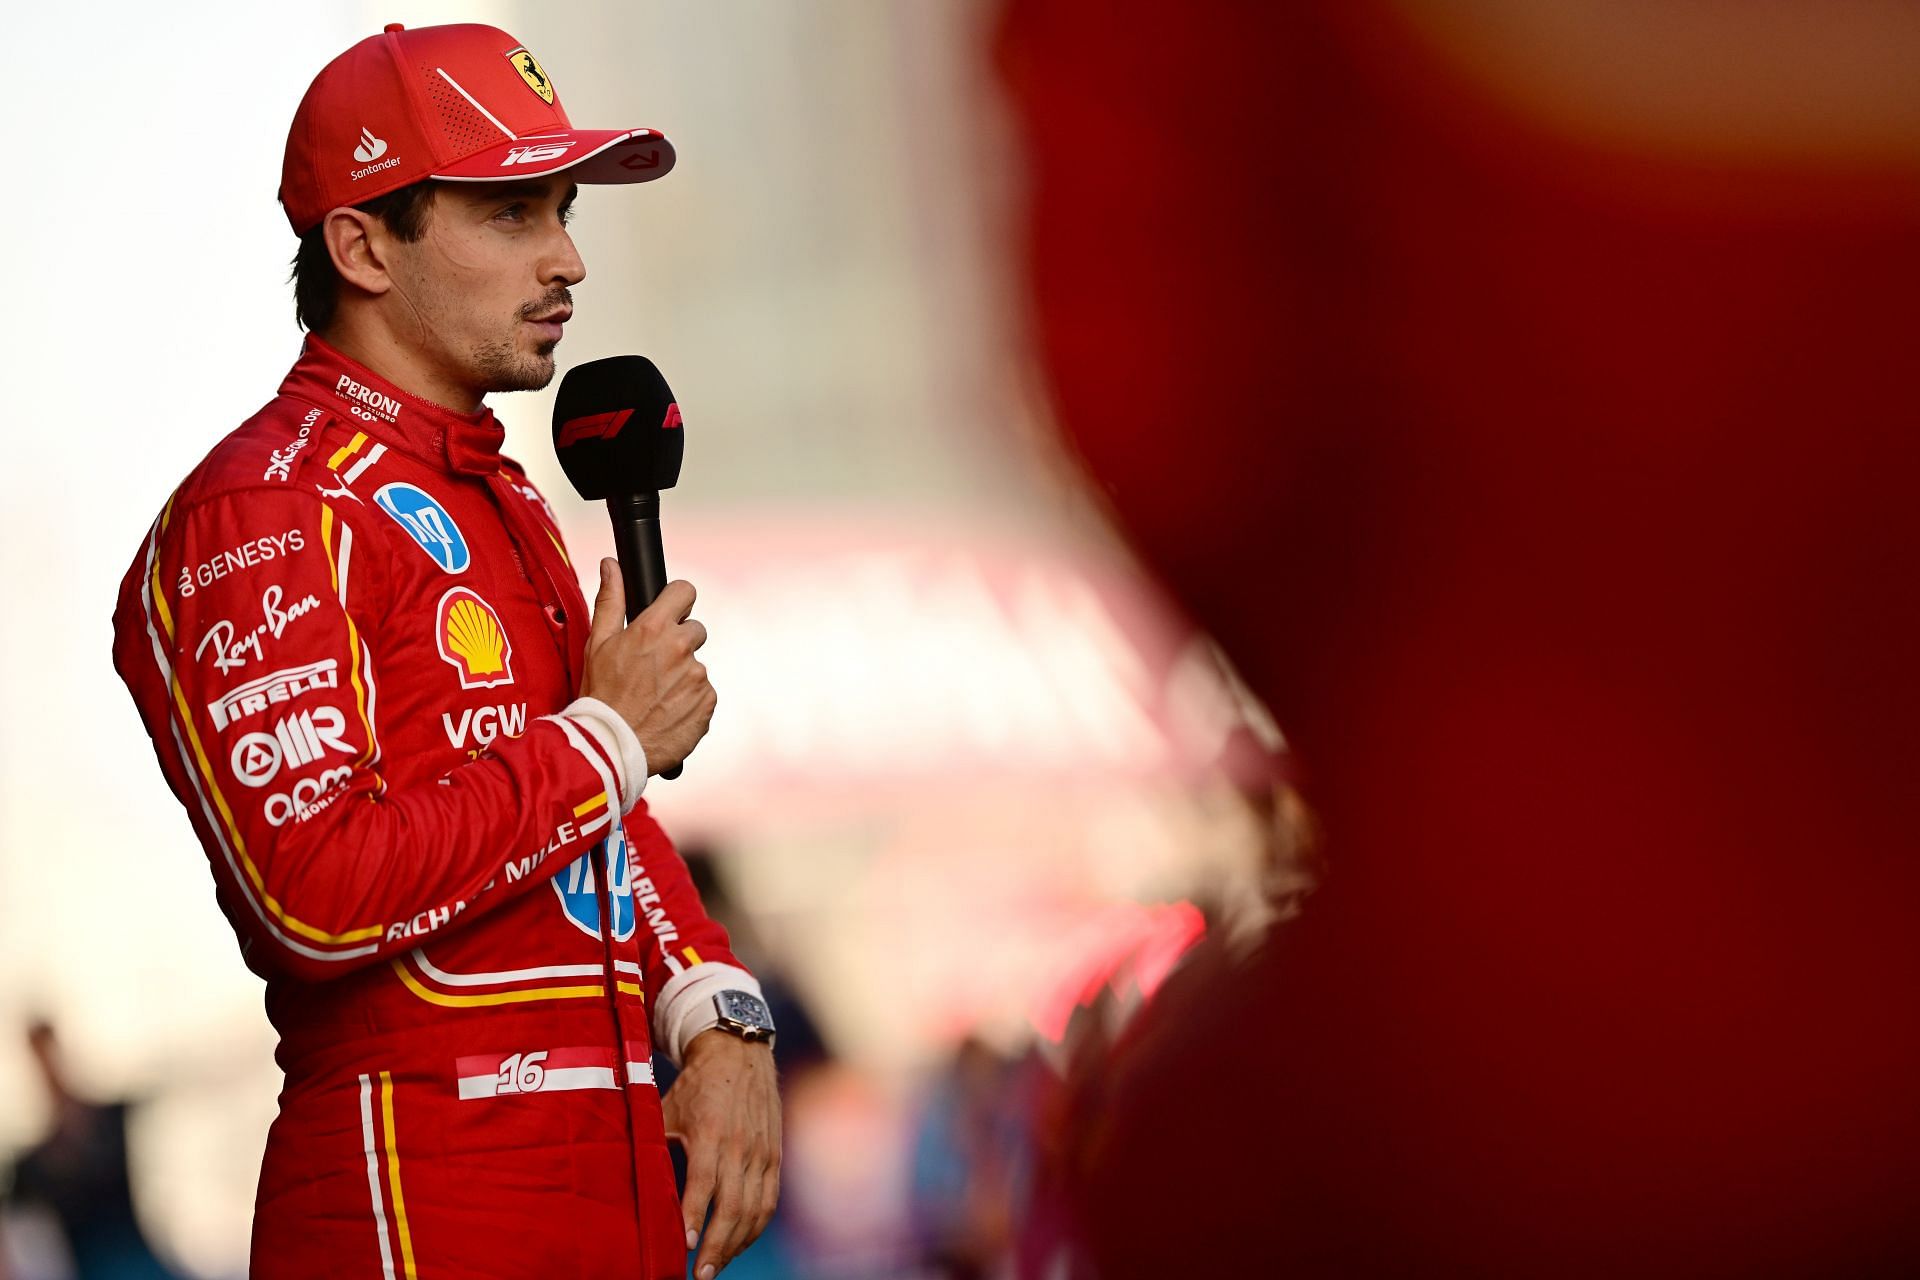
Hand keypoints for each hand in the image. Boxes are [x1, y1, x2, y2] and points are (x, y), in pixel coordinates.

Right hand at [579, 559, 715, 774]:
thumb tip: (612, 565)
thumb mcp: (598, 643)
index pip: (685, 592)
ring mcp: (697, 676)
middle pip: (694, 630)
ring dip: (681, 676)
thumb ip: (611, 600)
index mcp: (654, 628)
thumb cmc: (601, 695)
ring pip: (696, 665)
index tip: (670, 613)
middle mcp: (681, 648)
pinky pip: (703, 693)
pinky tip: (666, 710)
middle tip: (652, 667)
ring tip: (654, 695)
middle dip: (678, 642)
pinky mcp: (707, 702)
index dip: (677, 602)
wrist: (612, 745)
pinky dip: (689, 700)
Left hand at [663, 1029, 781, 1277]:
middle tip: (699, 1274)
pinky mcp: (775, 1155)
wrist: (739, 1052)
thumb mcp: (667, 1108)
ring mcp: (762, 1152)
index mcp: (711, 1133)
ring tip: (716, 1267)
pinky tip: (739, 1243)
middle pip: (733, 1207)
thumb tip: (630, 1181)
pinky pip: (769, 1200)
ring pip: (754, 1210)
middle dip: (716, 1246)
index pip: (705, 1184)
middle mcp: (741, 1146)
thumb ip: (654, 1144)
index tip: (683, 1246)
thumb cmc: (697, 1085)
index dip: (694, 1217)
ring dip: (736, 1244)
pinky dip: (756, 1227)